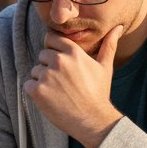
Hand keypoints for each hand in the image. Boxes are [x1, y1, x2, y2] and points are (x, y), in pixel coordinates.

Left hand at [24, 25, 122, 147]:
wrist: (93, 121)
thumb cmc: (99, 94)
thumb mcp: (105, 67)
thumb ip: (108, 45)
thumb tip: (117, 26)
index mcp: (74, 52)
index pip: (50, 38)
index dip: (52, 49)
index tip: (59, 61)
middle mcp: (59, 61)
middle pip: (42, 55)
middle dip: (49, 66)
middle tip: (62, 82)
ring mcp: (47, 75)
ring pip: (35, 71)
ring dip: (42, 80)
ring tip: (59, 92)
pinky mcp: (37, 90)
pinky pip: (28, 85)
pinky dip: (35, 92)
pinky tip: (50, 99)